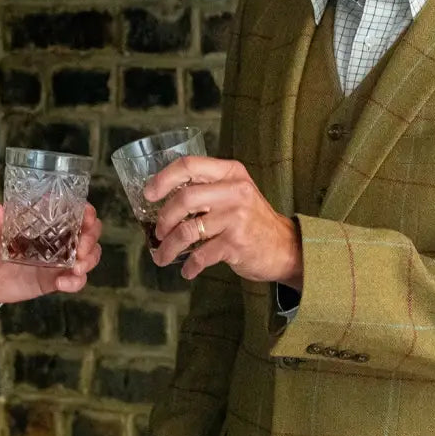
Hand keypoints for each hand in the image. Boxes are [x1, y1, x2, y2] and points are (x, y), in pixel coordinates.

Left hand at [0, 202, 101, 305]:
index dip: (86, 211)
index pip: (72, 209)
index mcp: (41, 218)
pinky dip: (75, 282)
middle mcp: (54, 236)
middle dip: (91, 238)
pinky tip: (64, 284)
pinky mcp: (51, 280)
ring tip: (77, 269)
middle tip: (81, 249)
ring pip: (87, 256)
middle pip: (88, 232)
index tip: (87, 217)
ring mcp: (56, 259)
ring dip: (89, 260)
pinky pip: (73, 280)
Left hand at [146, 156, 302, 284]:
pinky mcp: (236, 243)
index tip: (148, 194)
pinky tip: (187, 270)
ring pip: (187, 231)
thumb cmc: (252, 219)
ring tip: (162, 256)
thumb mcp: (235, 192)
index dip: (163, 179)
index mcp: (230, 173)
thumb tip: (163, 197)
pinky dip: (189, 266)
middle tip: (158, 232)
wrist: (286, 247)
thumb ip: (207, 188)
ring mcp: (236, 217)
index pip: (188, 165)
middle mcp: (235, 191)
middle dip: (163, 219)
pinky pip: (200, 255)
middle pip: (184, 199)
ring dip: (168, 247)